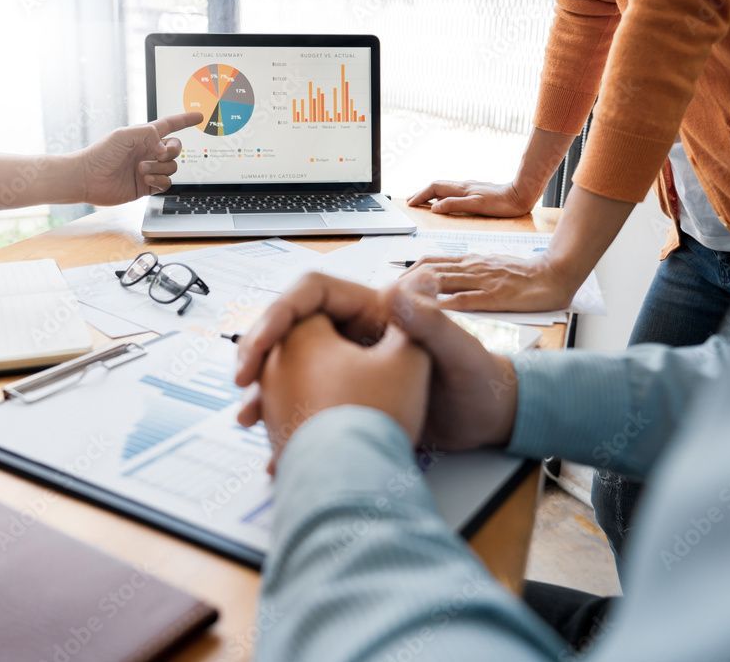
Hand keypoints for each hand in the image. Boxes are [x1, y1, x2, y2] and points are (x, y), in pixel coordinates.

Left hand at [72, 112, 203, 204]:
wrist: (88, 179)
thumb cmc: (101, 153)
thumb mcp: (125, 135)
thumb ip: (149, 134)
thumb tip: (164, 148)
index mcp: (145, 136)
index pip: (170, 125)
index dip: (185, 120)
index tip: (198, 116)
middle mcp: (149, 152)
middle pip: (176, 149)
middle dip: (171, 152)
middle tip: (156, 154)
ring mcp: (149, 169)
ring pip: (172, 168)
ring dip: (159, 168)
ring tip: (141, 170)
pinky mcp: (147, 187)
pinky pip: (166, 183)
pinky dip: (159, 181)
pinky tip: (145, 180)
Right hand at [235, 271, 517, 452]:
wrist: (488, 421)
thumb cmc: (480, 379)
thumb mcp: (458, 351)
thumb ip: (431, 322)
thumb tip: (400, 285)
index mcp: (375, 309)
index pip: (310, 295)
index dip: (277, 316)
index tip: (257, 347)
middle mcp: (356, 331)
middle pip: (291, 330)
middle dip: (260, 354)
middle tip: (242, 382)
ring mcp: (349, 363)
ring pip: (292, 367)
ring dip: (266, 390)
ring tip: (248, 418)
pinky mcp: (348, 395)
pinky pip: (305, 399)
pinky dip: (286, 418)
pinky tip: (274, 445)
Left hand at [400, 253, 576, 312]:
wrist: (555, 274)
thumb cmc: (524, 275)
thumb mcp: (490, 268)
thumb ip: (468, 274)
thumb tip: (442, 282)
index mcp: (470, 261)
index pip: (430, 262)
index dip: (407, 272)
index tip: (391, 285)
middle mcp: (472, 267)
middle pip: (428, 270)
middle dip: (403, 283)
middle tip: (385, 296)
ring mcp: (482, 281)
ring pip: (442, 281)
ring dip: (416, 291)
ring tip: (397, 303)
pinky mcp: (495, 296)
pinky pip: (465, 299)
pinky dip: (444, 306)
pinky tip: (428, 313)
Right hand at [407, 180, 532, 216]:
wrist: (521, 195)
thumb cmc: (501, 203)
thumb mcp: (476, 206)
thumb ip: (454, 205)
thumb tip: (434, 208)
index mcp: (461, 189)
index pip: (434, 188)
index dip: (420, 195)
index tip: (410, 203)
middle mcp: (464, 186)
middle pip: (437, 186)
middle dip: (422, 192)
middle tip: (410, 200)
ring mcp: (470, 187)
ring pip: (445, 187)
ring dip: (431, 193)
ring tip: (423, 200)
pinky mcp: (477, 191)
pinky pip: (454, 191)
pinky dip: (443, 195)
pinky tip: (446, 199)